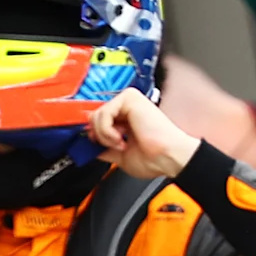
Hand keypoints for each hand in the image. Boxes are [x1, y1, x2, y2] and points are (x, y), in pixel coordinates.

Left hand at [86, 89, 202, 181]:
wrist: (167, 157)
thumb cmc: (154, 157)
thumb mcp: (118, 155)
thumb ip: (103, 147)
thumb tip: (88, 144)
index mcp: (126, 119)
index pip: (98, 121)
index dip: (94, 135)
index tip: (102, 148)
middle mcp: (128, 107)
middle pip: (94, 117)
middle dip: (100, 137)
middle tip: (117, 146)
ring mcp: (129, 101)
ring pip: (97, 115)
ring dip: (105, 136)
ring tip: (122, 143)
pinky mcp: (130, 98)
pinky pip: (103, 113)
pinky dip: (107, 131)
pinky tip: (122, 137)